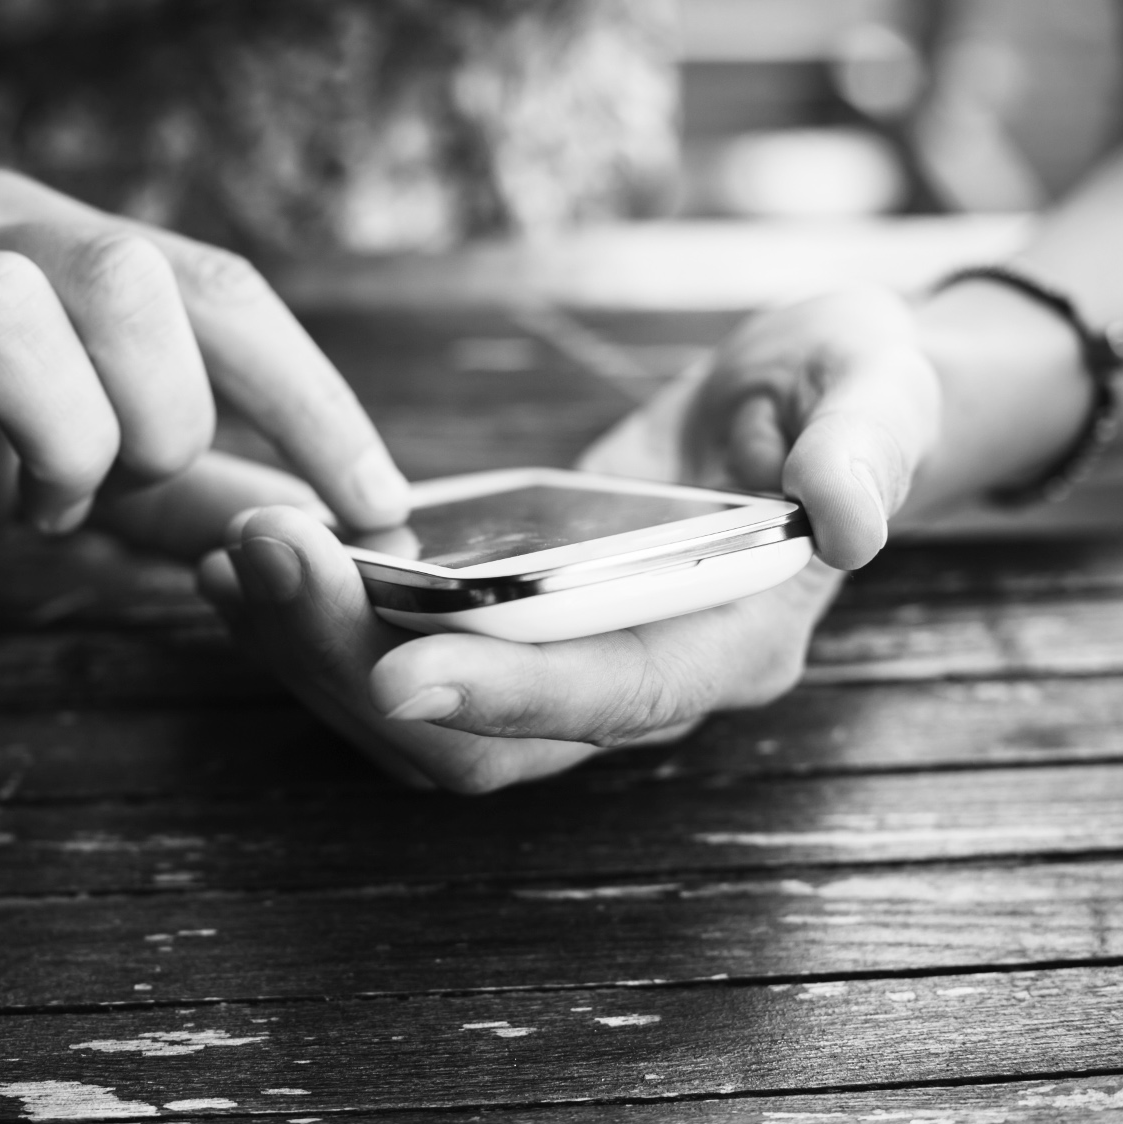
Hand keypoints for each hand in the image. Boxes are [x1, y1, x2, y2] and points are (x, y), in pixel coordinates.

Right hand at [0, 169, 406, 587]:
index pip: (224, 295)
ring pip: (12, 300)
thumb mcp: (73, 477)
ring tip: (25, 497)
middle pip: (133, 278)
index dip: (312, 400)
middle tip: (110, 493)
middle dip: (158, 418)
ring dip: (51, 429)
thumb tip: (317, 533)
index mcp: (73, 257)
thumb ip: (188, 500)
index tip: (376, 504)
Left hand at [198, 287, 941, 791]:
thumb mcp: (881, 382)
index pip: (617, 694)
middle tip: (271, 559)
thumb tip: (848, 516)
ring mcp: (568, 672)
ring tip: (242, 559)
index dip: (514, 694)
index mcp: (736, 638)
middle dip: (364, 666)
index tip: (401, 670)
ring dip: (318, 656)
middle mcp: (642, 683)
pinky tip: (257, 564)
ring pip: (424, 727)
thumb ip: (870, 442)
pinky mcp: (511, 640)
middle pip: (487, 741)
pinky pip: (402, 671)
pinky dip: (322, 633)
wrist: (805, 410)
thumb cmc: (848, 391)